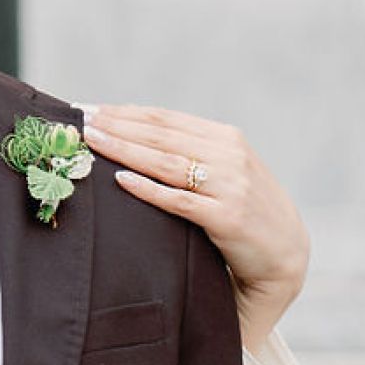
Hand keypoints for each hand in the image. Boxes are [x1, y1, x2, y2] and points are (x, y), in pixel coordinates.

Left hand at [82, 104, 309, 355]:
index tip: (87, 109)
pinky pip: (180, 201)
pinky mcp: (228, 217)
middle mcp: (230, 155)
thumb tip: (131, 134)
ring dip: (125, 149)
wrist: (285, 255)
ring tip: (92, 141)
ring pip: (166, 162)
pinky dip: (149, 189)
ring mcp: (231, 185)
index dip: (123, 112)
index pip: (164, 119)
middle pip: (160, 135)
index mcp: (226, 138)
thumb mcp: (223, 171)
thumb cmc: (243, 210)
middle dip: (116, 126)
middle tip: (79, 121)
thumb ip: (189, 152)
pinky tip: (121, 180)